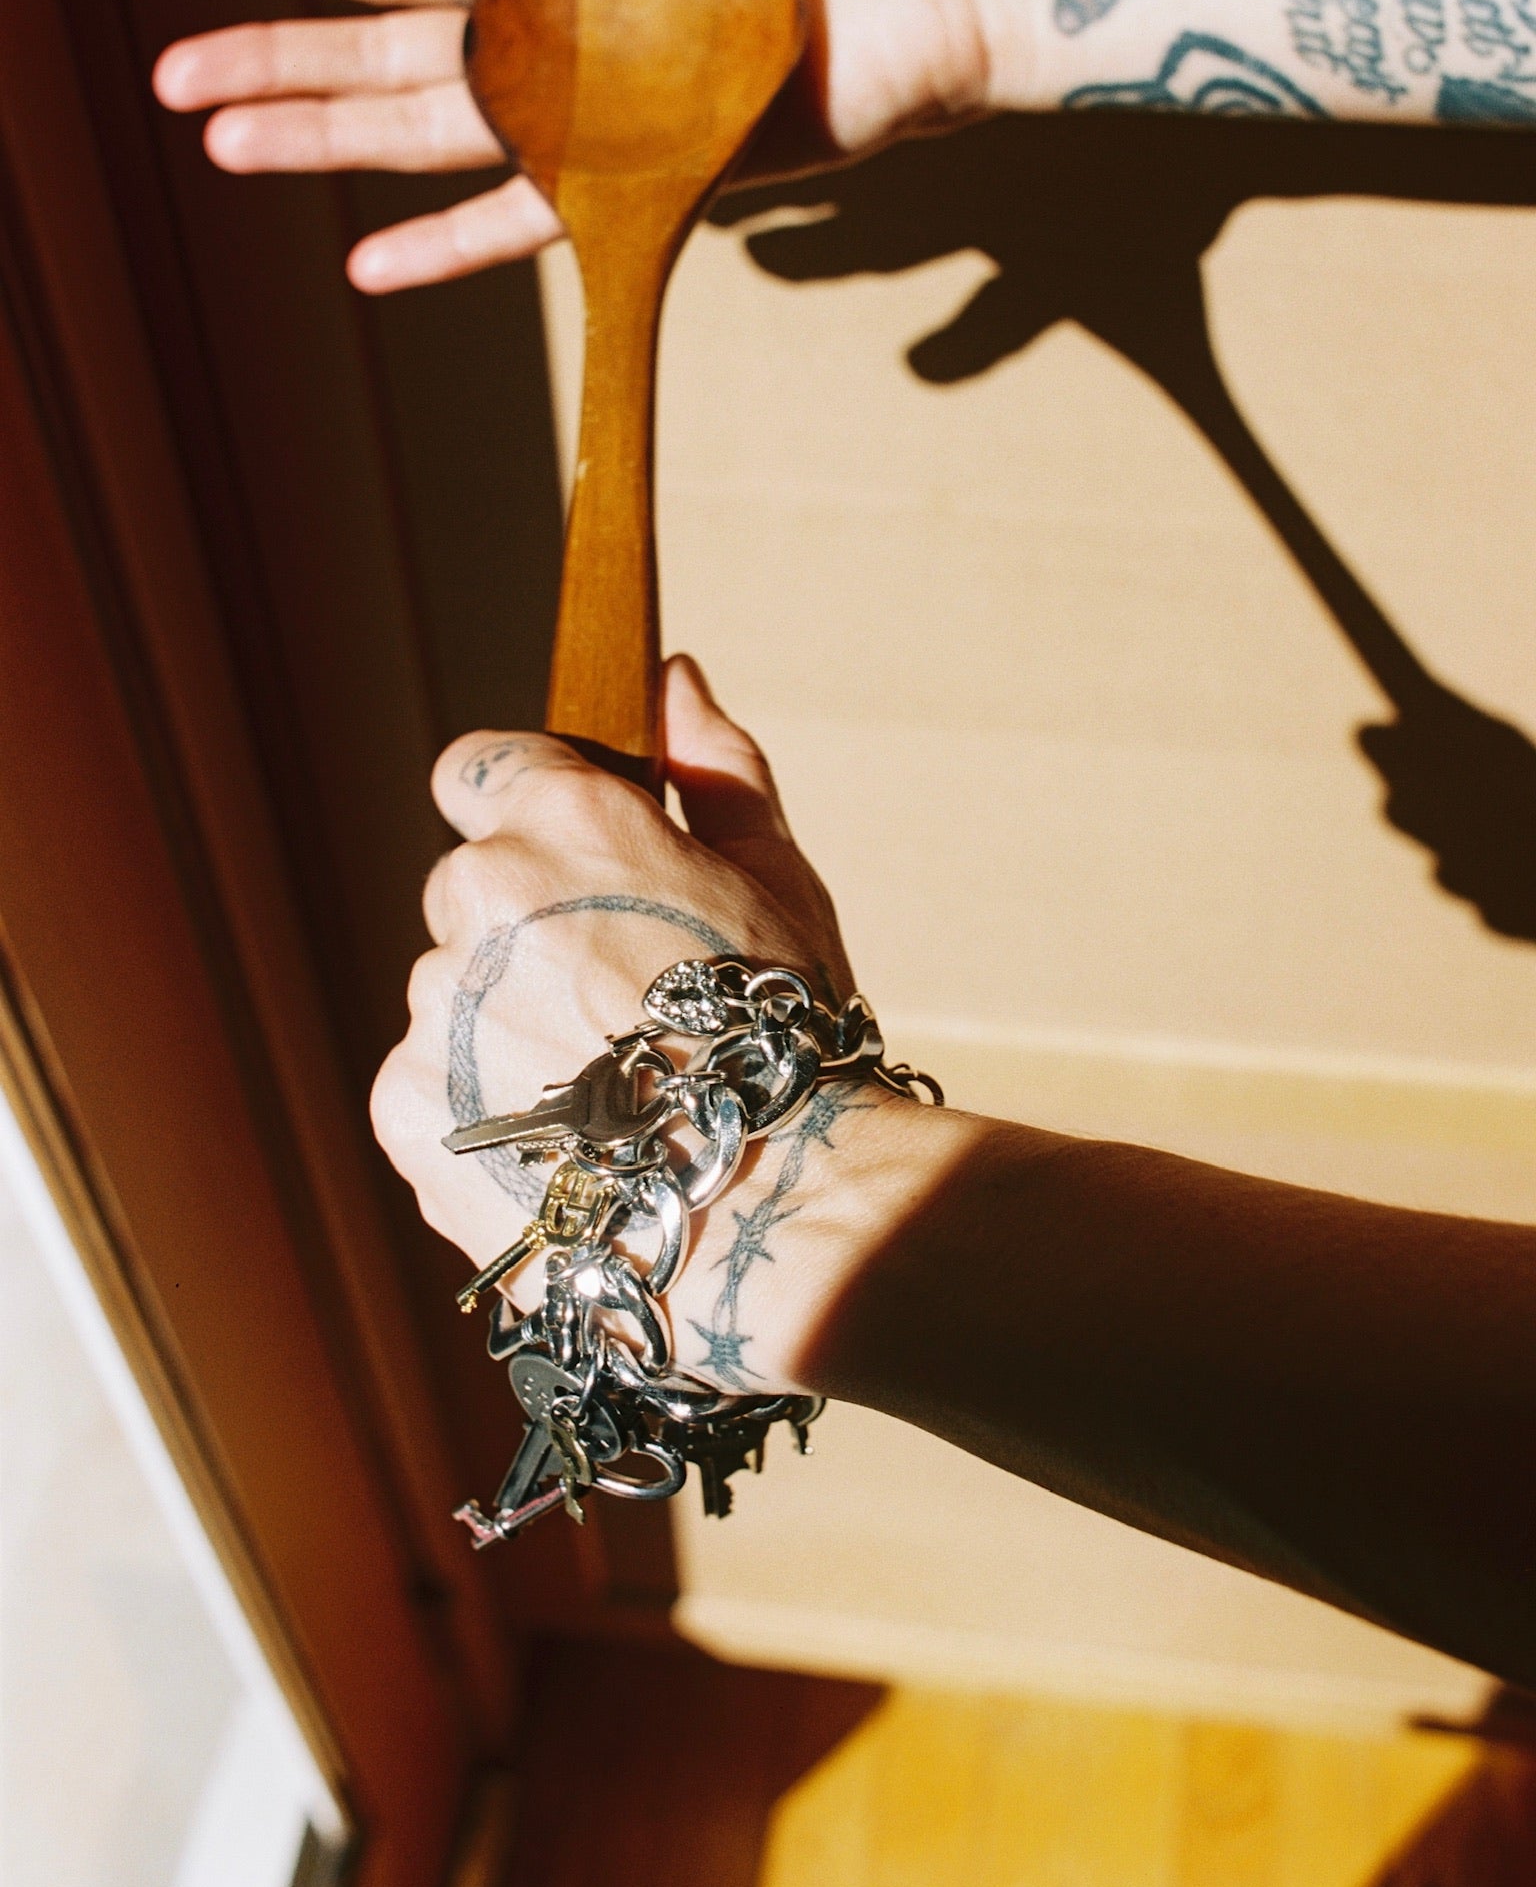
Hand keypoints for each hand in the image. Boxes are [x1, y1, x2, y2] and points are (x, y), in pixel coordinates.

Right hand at [151, 0, 993, 292]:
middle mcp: (560, 45)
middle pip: (390, 56)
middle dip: (279, 63)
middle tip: (174, 83)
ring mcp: (597, 117)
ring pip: (434, 134)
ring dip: (328, 140)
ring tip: (229, 147)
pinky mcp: (647, 175)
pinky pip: (535, 218)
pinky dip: (453, 245)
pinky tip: (369, 265)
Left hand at [370, 657, 927, 1392]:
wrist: (768, 1208)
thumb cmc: (788, 1040)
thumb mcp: (778, 880)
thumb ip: (712, 768)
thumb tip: (674, 678)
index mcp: (564, 824)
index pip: (477, 768)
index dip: (521, 814)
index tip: (568, 868)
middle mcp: (480, 896)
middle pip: (468, 894)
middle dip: (526, 938)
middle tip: (621, 1011)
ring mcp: (434, 1005)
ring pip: (453, 1001)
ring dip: (507, 1033)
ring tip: (610, 1104)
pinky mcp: (405, 1106)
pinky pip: (431, 1091)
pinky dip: (484, 1116)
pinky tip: (573, 1151)